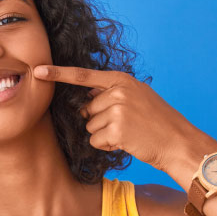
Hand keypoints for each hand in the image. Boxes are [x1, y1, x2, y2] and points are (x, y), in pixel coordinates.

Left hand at [32, 65, 216, 186]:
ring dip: (105, 135)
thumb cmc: (158, 123)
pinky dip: (108, 145)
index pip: (83, 75)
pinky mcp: (117, 129)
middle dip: (100, 121)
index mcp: (121, 80)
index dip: (58, 73)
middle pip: (87, 110)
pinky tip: (127, 142)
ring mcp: (117, 109)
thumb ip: (112, 93)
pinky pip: (96, 140)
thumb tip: (85, 101)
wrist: (178, 142)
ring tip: (129, 133)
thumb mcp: (138, 97)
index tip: (37, 70)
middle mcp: (118, 91)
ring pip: (90, 127)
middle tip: (127, 125)